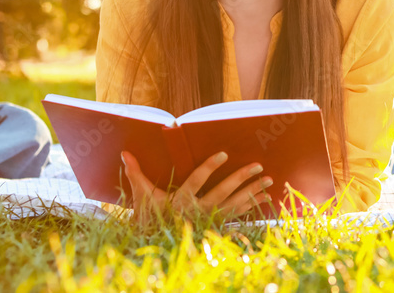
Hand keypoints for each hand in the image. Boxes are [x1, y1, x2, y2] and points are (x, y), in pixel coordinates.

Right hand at [120, 150, 272, 225]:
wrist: (157, 241)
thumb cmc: (150, 215)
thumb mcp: (143, 195)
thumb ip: (137, 173)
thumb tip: (125, 152)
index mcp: (180, 202)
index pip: (196, 182)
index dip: (209, 168)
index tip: (224, 154)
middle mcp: (197, 211)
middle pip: (222, 193)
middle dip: (241, 178)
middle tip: (257, 164)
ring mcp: (209, 219)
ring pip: (235, 204)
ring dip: (253, 191)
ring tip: (268, 179)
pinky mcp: (217, 223)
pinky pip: (238, 214)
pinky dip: (252, 206)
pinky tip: (265, 198)